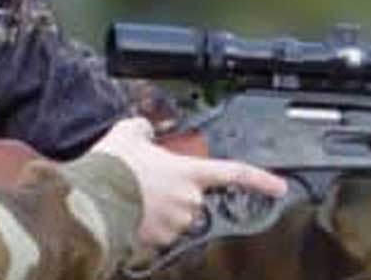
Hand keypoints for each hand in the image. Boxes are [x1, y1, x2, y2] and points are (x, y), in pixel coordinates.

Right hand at [91, 117, 288, 246]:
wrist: (91, 200)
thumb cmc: (112, 167)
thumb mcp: (128, 132)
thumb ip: (145, 128)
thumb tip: (146, 129)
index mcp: (188, 172)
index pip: (234, 173)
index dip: (261, 179)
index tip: (279, 187)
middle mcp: (188, 200)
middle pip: (193, 196)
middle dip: (176, 190)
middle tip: (148, 180)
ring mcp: (175, 224)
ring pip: (176, 216)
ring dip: (160, 207)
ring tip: (134, 194)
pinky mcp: (159, 242)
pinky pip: (160, 232)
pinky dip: (148, 223)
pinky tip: (130, 210)